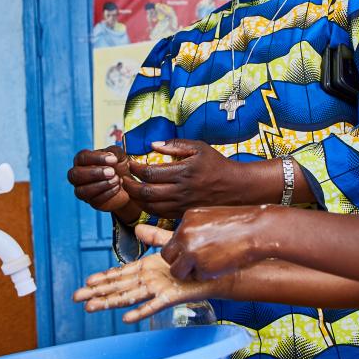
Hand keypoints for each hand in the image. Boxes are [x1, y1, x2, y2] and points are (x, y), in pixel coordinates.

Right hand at [67, 145, 141, 223]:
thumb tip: (110, 155)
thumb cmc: (119, 166)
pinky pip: (94, 201)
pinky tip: (118, 187)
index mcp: (83, 161)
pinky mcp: (92, 202)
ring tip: (116, 179)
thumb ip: (114, 152)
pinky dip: (108, 193)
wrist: (127, 184)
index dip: (96, 158)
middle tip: (112, 172)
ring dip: (101, 185)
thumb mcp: (119, 156)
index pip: (82, 157)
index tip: (113, 160)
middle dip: (94, 173)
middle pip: (75, 175)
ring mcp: (83, 190)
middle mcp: (78, 176)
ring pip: (81, 191)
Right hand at [72, 227, 224, 323]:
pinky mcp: (172, 296)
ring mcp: (159, 290)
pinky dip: (140, 311)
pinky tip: (125, 318)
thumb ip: (155, 236)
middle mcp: (150, 281)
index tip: (86, 282)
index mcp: (147, 269)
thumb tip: (138, 226)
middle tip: (76, 298)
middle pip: (119, 287)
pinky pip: (154, 305)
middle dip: (97, 292)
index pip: (120, 274)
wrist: (218, 269)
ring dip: (110, 302)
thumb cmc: (196, 258)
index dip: (103, 278)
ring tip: (91, 307)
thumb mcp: (172, 242)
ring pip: (130, 297)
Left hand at [122, 139, 245, 218]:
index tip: (130, 163)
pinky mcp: (183, 213)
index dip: (135, 168)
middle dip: (129, 185)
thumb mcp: (199, 147)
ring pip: (149, 206)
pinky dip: (146, 208)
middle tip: (123, 178)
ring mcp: (182, 204)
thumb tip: (153, 145)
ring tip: (130, 189)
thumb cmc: (216, 164)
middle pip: (145, 192)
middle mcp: (181, 190)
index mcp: (183, 171)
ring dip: (135, 198)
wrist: (234, 186)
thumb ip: (175, 145)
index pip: (150, 173)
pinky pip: (159, 214)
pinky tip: (143, 200)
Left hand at [150, 205, 274, 280]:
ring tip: (208, 266)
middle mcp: (184, 234)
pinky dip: (205, 276)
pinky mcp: (202, 267)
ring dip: (189, 272)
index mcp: (187, 219)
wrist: (258, 229)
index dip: (182, 249)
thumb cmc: (240, 223)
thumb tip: (185, 239)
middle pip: (168, 256)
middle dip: (180, 262)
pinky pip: (195, 278)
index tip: (193, 252)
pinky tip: (219, 267)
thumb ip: (195, 227)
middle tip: (196, 262)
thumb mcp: (211, 217)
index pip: (173, 240)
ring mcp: (192, 251)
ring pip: (177, 271)